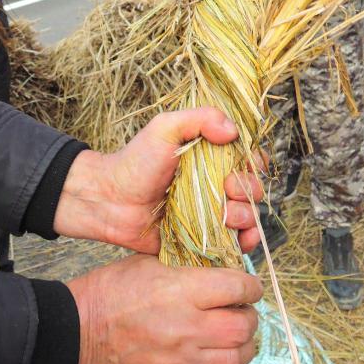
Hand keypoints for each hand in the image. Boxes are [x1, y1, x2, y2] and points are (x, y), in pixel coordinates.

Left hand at [54, 108, 264, 253]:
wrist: (110, 201)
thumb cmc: (135, 161)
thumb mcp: (164, 128)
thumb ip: (199, 118)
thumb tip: (233, 131)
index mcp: (212, 157)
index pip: (249, 158)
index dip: (253, 163)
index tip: (242, 164)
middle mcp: (216, 184)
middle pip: (253, 188)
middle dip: (247, 190)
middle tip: (226, 189)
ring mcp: (211, 212)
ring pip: (248, 216)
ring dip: (245, 216)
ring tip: (225, 216)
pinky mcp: (204, 239)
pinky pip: (235, 244)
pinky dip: (245, 243)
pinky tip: (239, 239)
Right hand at [68, 255, 261, 363]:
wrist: (76, 329)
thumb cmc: (110, 291)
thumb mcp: (148, 262)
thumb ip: (187, 266)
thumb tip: (220, 268)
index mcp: (180, 289)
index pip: (237, 287)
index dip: (251, 286)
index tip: (249, 288)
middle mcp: (186, 326)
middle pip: (243, 325)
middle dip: (248, 316)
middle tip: (239, 312)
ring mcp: (180, 362)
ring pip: (238, 358)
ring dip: (243, 347)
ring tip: (232, 340)